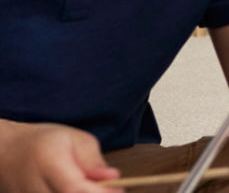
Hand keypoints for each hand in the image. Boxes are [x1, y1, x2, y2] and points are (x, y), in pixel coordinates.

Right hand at [0, 121, 118, 192]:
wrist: (7, 152)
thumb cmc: (43, 142)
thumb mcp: (75, 140)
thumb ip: (94, 160)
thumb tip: (113, 177)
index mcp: (49, 164)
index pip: (76, 189)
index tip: (118, 189)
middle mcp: (35, 188)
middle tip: (108, 188)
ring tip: (86, 185)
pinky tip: (71, 190)